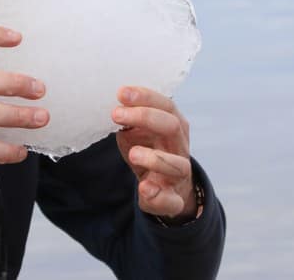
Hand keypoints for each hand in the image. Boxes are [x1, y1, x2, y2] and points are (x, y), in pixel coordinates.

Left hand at [112, 86, 196, 220]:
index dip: (145, 97)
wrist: (164, 186)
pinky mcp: (173, 199)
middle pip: (172, 126)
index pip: (166, 105)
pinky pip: (171, 200)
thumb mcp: (138, 132)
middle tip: (116, 114)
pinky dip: (159, 196)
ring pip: (177, 165)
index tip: (122, 93)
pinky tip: (144, 188)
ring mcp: (179, 174)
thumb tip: (114, 107)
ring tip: (133, 154)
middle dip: (145, 117)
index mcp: (174, 125)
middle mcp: (179, 146)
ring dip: (155, 158)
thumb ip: (129, 121)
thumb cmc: (148, 149)